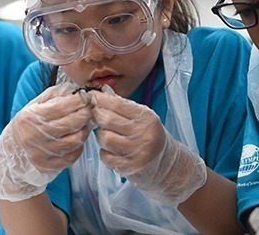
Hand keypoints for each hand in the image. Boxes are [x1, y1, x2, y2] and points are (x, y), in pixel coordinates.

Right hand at [0, 83, 92, 200]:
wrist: (11, 154)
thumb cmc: (27, 126)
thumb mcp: (34, 106)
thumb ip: (54, 96)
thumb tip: (76, 91)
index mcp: (30, 118)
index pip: (60, 107)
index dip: (77, 101)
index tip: (85, 97)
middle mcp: (34, 136)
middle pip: (70, 124)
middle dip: (85, 114)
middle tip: (89, 110)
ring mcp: (41, 153)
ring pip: (74, 141)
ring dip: (84, 131)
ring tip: (84, 124)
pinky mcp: (47, 166)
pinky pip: (72, 156)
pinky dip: (79, 147)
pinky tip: (77, 139)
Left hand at [90, 89, 205, 205]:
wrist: (166, 163)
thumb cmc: (149, 135)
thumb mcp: (140, 117)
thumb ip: (121, 104)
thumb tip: (103, 90)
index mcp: (147, 117)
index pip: (118, 104)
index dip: (101, 99)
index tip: (92, 97)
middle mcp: (145, 133)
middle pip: (107, 120)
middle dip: (97, 115)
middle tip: (95, 115)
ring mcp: (138, 152)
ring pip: (105, 138)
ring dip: (100, 136)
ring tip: (106, 134)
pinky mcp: (131, 167)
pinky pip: (106, 157)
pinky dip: (104, 153)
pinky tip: (111, 151)